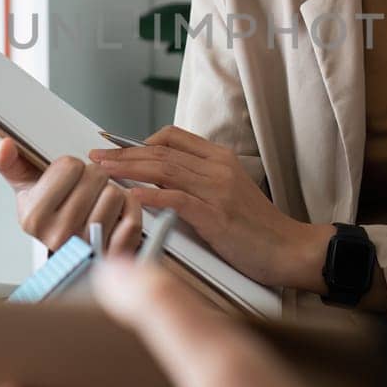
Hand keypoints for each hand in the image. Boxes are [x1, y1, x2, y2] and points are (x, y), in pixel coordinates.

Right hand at [0, 138, 143, 254]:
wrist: (68, 245)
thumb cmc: (49, 212)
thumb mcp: (23, 185)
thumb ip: (8, 160)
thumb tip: (3, 147)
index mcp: (34, 217)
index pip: (69, 166)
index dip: (71, 166)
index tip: (65, 179)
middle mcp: (59, 236)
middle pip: (95, 177)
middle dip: (92, 176)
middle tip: (84, 189)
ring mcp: (87, 247)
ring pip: (115, 195)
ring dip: (111, 191)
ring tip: (97, 201)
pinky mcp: (114, 254)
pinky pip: (131, 219)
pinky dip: (129, 208)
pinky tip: (116, 210)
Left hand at [88, 126, 331, 288]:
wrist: (289, 249)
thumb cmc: (258, 228)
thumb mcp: (228, 193)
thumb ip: (198, 182)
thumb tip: (159, 181)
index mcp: (221, 159)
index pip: (173, 137)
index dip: (139, 140)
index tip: (116, 148)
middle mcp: (218, 169)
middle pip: (161, 151)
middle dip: (123, 153)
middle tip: (97, 155)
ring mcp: (217, 191)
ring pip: (164, 170)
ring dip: (128, 169)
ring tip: (104, 169)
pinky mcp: (216, 216)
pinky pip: (177, 199)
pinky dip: (151, 195)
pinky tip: (132, 195)